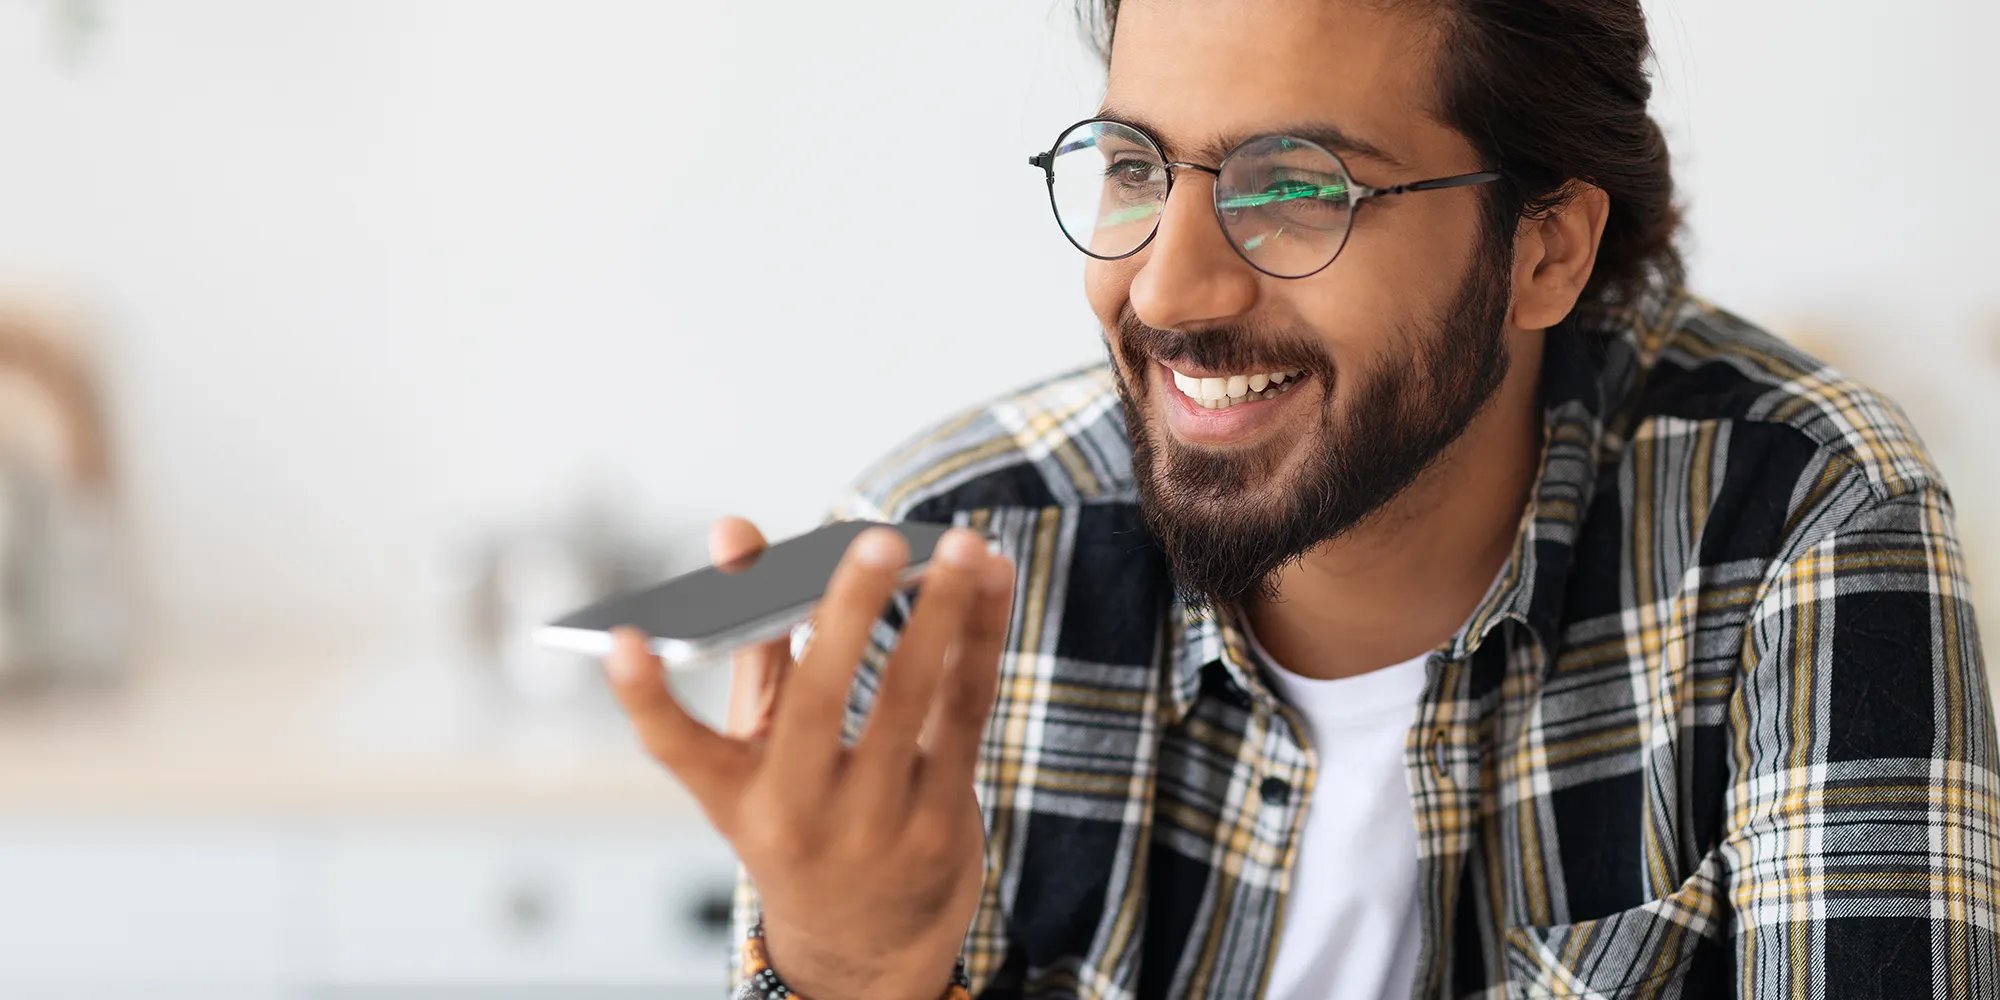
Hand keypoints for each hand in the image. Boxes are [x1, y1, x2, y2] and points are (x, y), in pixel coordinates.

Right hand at [602, 516, 1014, 999]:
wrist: (869, 943)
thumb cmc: (800, 812)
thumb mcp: (757, 753)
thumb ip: (751, 641)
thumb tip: (735, 531)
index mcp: (733, 797)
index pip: (674, 747)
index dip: (643, 695)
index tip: (622, 640)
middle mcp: (798, 815)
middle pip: (820, 704)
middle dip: (850, 614)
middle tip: (880, 540)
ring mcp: (876, 824)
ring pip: (912, 701)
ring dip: (944, 615)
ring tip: (962, 545)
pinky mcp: (943, 819)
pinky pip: (967, 713)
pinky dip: (982, 640)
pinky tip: (993, 580)